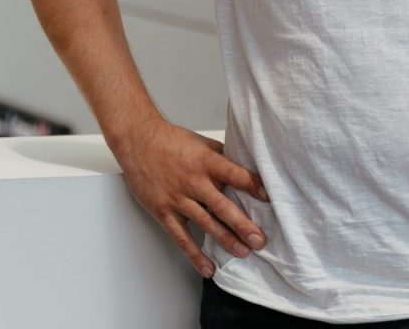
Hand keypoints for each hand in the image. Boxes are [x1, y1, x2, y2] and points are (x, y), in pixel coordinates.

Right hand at [111, 119, 270, 276]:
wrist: (138, 142)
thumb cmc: (172, 142)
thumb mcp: (203, 144)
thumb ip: (223, 159)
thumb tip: (247, 169)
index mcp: (207, 162)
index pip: (235, 175)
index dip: (254, 186)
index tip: (270, 198)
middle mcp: (194, 181)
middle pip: (223, 206)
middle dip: (243, 225)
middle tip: (260, 240)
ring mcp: (179, 199)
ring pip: (206, 224)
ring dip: (226, 240)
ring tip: (244, 252)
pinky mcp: (165, 212)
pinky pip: (182, 237)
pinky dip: (195, 255)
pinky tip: (208, 267)